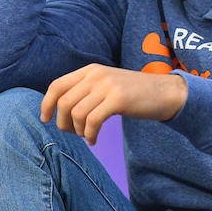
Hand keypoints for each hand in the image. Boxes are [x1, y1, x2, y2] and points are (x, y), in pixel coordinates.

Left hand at [41, 64, 187, 145]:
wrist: (165, 92)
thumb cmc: (134, 94)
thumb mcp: (107, 85)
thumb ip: (86, 91)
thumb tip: (60, 110)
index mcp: (90, 70)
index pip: (57, 85)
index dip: (46, 104)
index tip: (46, 119)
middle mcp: (96, 74)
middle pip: (64, 103)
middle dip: (63, 123)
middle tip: (73, 133)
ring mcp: (107, 86)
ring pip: (76, 113)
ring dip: (77, 131)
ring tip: (86, 136)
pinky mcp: (118, 99)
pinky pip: (92, 121)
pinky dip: (89, 135)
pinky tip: (94, 140)